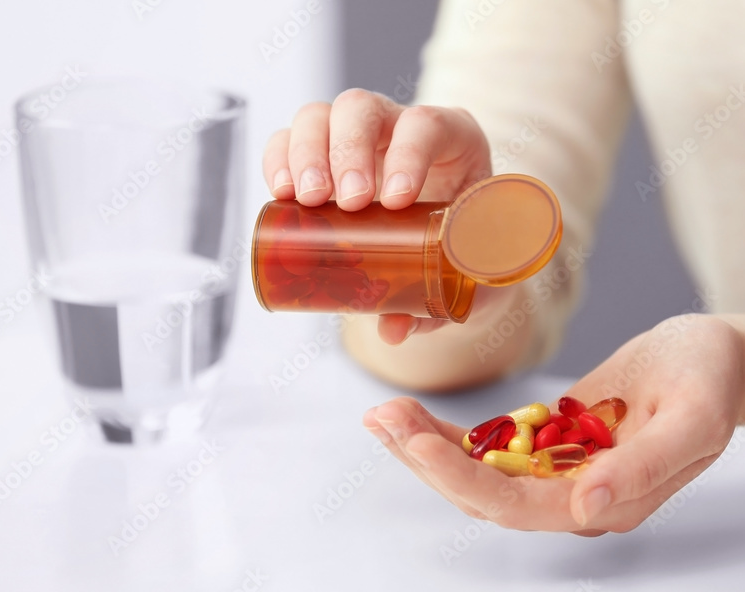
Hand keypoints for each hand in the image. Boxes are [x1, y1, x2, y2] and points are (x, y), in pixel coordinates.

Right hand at [262, 88, 492, 343]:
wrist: (449, 249)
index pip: (426, 124)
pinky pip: (289, 140)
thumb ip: (438, 304)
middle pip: (363, 109)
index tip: (397, 201)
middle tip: (346, 203)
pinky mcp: (321, 154)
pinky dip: (278, 160)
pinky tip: (280, 193)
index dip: (409, 154)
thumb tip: (393, 329)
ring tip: (304, 200)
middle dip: (348, 152)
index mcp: (453, 140)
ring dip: (306, 154)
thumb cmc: (464, 252)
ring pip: (321, 116)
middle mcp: (400, 126)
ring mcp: (358, 136)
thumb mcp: (465, 277)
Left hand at [362, 315, 744, 533]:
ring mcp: (558, 471)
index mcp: (609, 501)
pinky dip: (449, 433)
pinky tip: (414, 416)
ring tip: (383, 415)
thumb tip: (588, 506)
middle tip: (382, 420)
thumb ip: (646, 467)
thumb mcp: (694, 416)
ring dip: (428, 448)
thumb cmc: (711, 378)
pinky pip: (490, 447)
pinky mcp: (548, 443)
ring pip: (478, 473)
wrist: (717, 357)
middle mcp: (575, 496)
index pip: (521, 507)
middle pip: (485, 495)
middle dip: (429, 462)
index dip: (465, 480)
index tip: (418, 443)